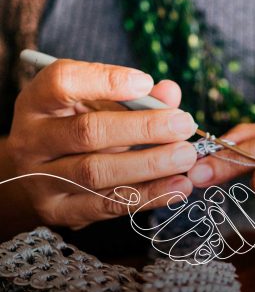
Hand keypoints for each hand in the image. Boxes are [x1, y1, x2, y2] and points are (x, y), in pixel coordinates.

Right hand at [6, 59, 197, 228]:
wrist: (43, 166)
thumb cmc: (77, 124)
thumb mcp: (97, 102)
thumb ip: (133, 96)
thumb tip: (170, 93)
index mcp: (37, 102)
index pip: (62, 82)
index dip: (106, 81)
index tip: (145, 82)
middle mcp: (32, 140)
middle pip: (88, 132)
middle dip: (143, 128)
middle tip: (183, 124)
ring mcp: (41, 179)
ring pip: (98, 173)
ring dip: (149, 165)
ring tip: (186, 156)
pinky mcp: (58, 210)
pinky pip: (107, 205)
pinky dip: (148, 196)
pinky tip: (178, 187)